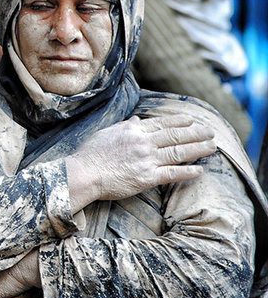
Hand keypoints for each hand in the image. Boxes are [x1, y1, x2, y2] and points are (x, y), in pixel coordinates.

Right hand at [65, 114, 214, 209]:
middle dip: (196, 133)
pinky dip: (187, 172)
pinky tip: (199, 170)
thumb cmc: (90, 154)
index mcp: (133, 130)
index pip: (162, 123)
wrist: (84, 173)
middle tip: (210, 131)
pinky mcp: (147, 178)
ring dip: (198, 149)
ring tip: (212, 147)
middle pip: (176, 135)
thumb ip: (124, 126)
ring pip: (179, 152)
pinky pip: (172, 174)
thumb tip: (137, 121)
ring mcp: (147, 160)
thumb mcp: (106, 133)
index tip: (192, 120)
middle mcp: (143, 143)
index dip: (179, 121)